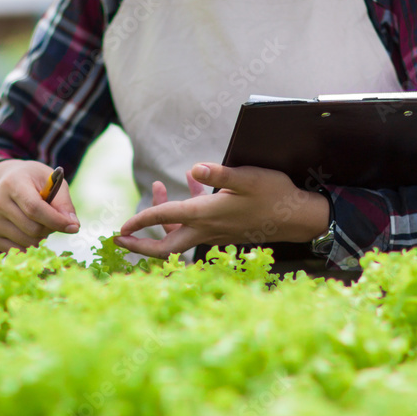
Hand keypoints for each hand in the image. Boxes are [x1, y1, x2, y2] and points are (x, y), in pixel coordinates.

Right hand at [0, 159, 79, 253]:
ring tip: (38, 221)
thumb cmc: (35, 182)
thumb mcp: (52, 182)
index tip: (73, 227)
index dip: (56, 220)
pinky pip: (19, 251)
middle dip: (51, 228)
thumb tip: (73, 226)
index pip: (34, 208)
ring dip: (42, 237)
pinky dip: (31, 245)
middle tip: (53, 219)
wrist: (8, 182)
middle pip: (33, 229)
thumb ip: (64, 203)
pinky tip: (29, 231)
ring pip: (27, 242)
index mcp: (13, 183)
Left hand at [115, 163, 330, 258]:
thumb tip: (193, 167)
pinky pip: (195, 226)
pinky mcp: (222, 232)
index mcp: (207, 215)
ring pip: (178, 235)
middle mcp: (207, 229)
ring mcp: (214, 234)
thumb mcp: (248, 178)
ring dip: (162, 218)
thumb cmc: (275, 194)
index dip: (139, 222)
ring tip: (158, 187)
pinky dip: (186, 210)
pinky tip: (194, 181)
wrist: (298, 217)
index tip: (120, 229)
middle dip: (139, 246)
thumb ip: (220, 174)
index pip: (164, 220)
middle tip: (118, 239)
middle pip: (165, 248)